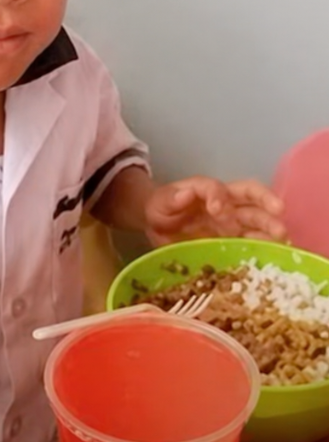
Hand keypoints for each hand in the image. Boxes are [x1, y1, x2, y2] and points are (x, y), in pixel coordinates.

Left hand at [145, 177, 285, 246]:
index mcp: (207, 190)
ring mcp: (233, 222)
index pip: (218, 188)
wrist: (159, 228)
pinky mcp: (235, 240)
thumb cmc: (161, 210)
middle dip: (265, 203)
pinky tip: (274, 253)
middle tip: (278, 213)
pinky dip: (264, 246)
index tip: (216, 209)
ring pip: (257, 219)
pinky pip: (252, 242)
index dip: (219, 196)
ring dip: (271, 226)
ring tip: (282, 237)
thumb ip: (171, 199)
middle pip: (251, 197)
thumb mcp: (159, 203)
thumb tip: (186, 193)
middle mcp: (226, 203)